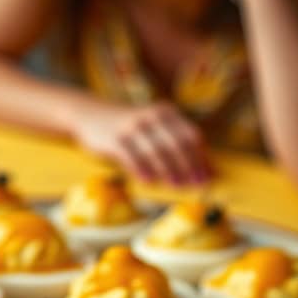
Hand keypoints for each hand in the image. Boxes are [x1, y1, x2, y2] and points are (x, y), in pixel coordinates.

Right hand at [72, 98, 210, 184]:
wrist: (89, 114)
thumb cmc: (128, 126)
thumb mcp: (152, 124)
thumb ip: (172, 139)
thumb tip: (198, 168)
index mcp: (165, 112)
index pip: (191, 134)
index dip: (201, 156)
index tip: (208, 175)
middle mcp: (150, 116)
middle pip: (177, 143)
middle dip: (189, 166)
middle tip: (196, 184)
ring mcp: (131, 127)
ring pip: (157, 151)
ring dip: (169, 170)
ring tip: (177, 185)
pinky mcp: (114, 139)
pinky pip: (132, 157)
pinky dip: (142, 170)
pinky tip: (149, 181)